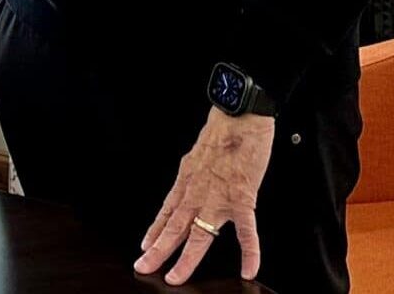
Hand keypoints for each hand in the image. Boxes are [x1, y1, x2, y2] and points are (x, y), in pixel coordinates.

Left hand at [134, 108, 274, 284]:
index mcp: (186, 180)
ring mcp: (218, 197)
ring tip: (176, 278)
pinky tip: (248, 270)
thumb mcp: (199, 154)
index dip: (154, 231)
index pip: (166, 212)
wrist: (240, 115)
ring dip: (186, 260)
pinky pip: (246, 232)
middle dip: (157, 250)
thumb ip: (196, 174)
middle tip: (143, 267)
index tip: (144, 246)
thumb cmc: (223, 131)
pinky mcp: (242, 198)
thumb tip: (193, 184)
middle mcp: (196, 191)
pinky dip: (250, 253)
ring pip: (199, 235)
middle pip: (174, 227)